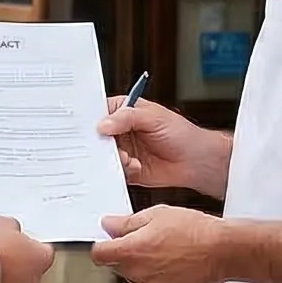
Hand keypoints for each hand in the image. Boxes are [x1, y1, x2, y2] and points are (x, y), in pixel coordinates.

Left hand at [89, 205, 230, 282]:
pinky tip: (174, 265)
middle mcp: (138, 272)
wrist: (222, 250)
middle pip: (118, 265)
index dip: (103, 246)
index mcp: (131, 250)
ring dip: (143, 267)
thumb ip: (127, 223)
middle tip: (147, 240)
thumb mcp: (157, 214)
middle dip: (126, 254)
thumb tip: (109, 225)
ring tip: (166, 251)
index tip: (108, 242)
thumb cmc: (194, 230)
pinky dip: (159, 278)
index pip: (99, 254)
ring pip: (136, 277)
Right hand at [97, 96, 229, 197]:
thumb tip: (103, 125)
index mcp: (124, 111)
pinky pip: (112, 171)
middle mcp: (120, 130)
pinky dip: (119, 171)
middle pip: (96, 136)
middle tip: (104, 146)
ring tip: (128, 158)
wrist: (196, 162)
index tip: (85, 127)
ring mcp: (123, 150)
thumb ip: (127, 118)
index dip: (89, 119)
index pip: (99, 111)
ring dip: (112, 158)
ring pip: (102, 155)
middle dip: (98, 143)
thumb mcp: (154, 118)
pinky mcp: (126, 169)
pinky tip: (135, 167)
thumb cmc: (181, 134)